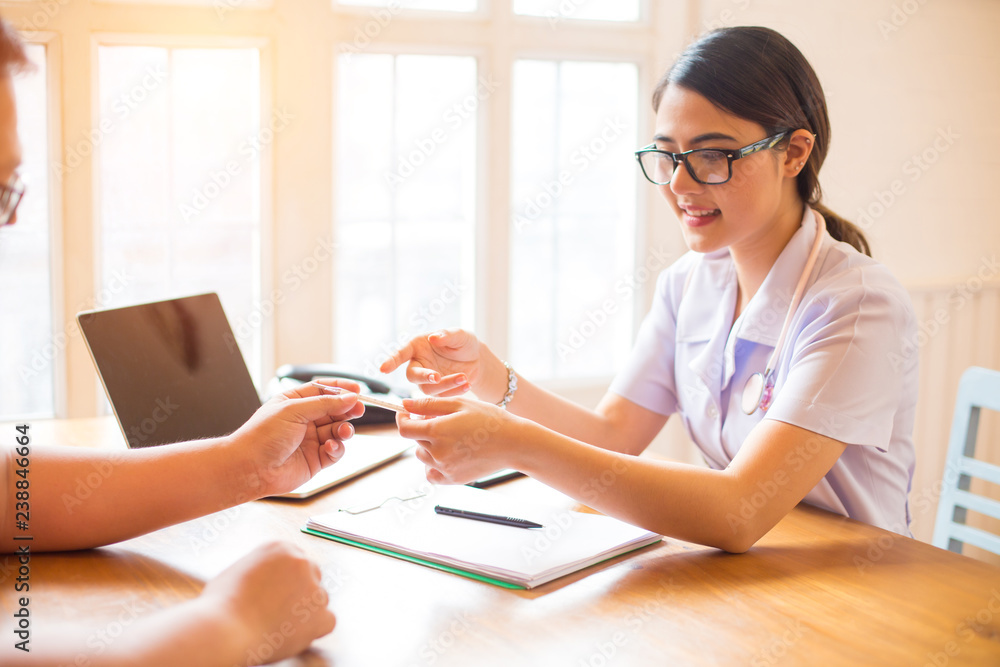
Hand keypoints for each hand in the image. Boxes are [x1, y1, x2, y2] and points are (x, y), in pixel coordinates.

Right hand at [199, 541, 334, 664]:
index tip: (279, 592)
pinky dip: (315, 629)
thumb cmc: (222, 605)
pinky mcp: (320, 613)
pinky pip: (328, 620)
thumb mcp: (239, 570)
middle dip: (300, 591)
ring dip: (306, 611)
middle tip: (281, 609)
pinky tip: (295, 633)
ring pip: (320, 599)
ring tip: (279, 624)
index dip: (287, 580)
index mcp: (280, 547)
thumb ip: (262, 568)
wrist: (224, 629)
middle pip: (312, 575)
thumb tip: (270, 579)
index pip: (296, 560)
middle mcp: (301, 562)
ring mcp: (313, 587)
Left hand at [227, 379, 363, 497]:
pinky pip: (335, 451)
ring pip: (337, 431)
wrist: (249, 468)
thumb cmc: (262, 435)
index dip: (341, 389)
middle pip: (334, 410)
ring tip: (343, 431)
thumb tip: (349, 397)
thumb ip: (325, 403)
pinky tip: (329, 447)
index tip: (357, 390)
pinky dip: (337, 448)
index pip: (323, 390)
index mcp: (294, 402)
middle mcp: (303, 420)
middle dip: (347, 409)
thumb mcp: (294, 410)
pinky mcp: (315, 459)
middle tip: (358, 409)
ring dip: (344, 430)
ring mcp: (310, 440)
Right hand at [379, 329, 505, 400]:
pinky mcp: (438, 391)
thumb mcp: (460, 335)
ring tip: (464, 377)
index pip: (400, 354)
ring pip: (428, 388)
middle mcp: (418, 364)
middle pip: (412, 375)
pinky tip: (467, 384)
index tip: (383, 369)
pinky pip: (441, 396)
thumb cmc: (463, 342)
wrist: (476, 359)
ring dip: (445, 385)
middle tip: (437, 377)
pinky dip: (454, 391)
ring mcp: (426, 380)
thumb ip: (447, 335)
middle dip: (423, 377)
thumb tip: (434, 337)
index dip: (391, 361)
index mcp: (417, 346)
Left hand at [396, 396, 523, 483]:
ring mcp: (445, 468)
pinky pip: (432, 474)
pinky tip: (446, 454)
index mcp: (437, 431)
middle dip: (422, 428)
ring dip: (428, 446)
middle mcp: (438, 452)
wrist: (513, 443)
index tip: (406, 413)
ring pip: (422, 456)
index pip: (404, 428)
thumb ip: (429, 404)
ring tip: (449, 436)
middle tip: (442, 420)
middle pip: (416, 440)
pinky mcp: (453, 479)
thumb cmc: (490, 419)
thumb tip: (405, 404)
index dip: (402, 418)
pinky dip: (433, 465)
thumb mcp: (459, 404)